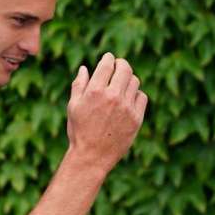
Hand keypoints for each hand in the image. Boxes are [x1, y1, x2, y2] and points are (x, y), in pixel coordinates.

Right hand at [66, 52, 147, 173]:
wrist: (92, 156)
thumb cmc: (79, 131)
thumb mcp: (73, 107)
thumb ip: (79, 85)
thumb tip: (85, 68)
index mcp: (94, 92)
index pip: (107, 64)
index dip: (109, 58)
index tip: (109, 58)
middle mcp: (112, 97)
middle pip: (125, 69)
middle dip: (121, 64)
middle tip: (119, 65)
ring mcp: (126, 107)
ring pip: (134, 82)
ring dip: (128, 79)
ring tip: (121, 84)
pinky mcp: (137, 117)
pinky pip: (141, 97)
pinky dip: (135, 94)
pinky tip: (127, 98)